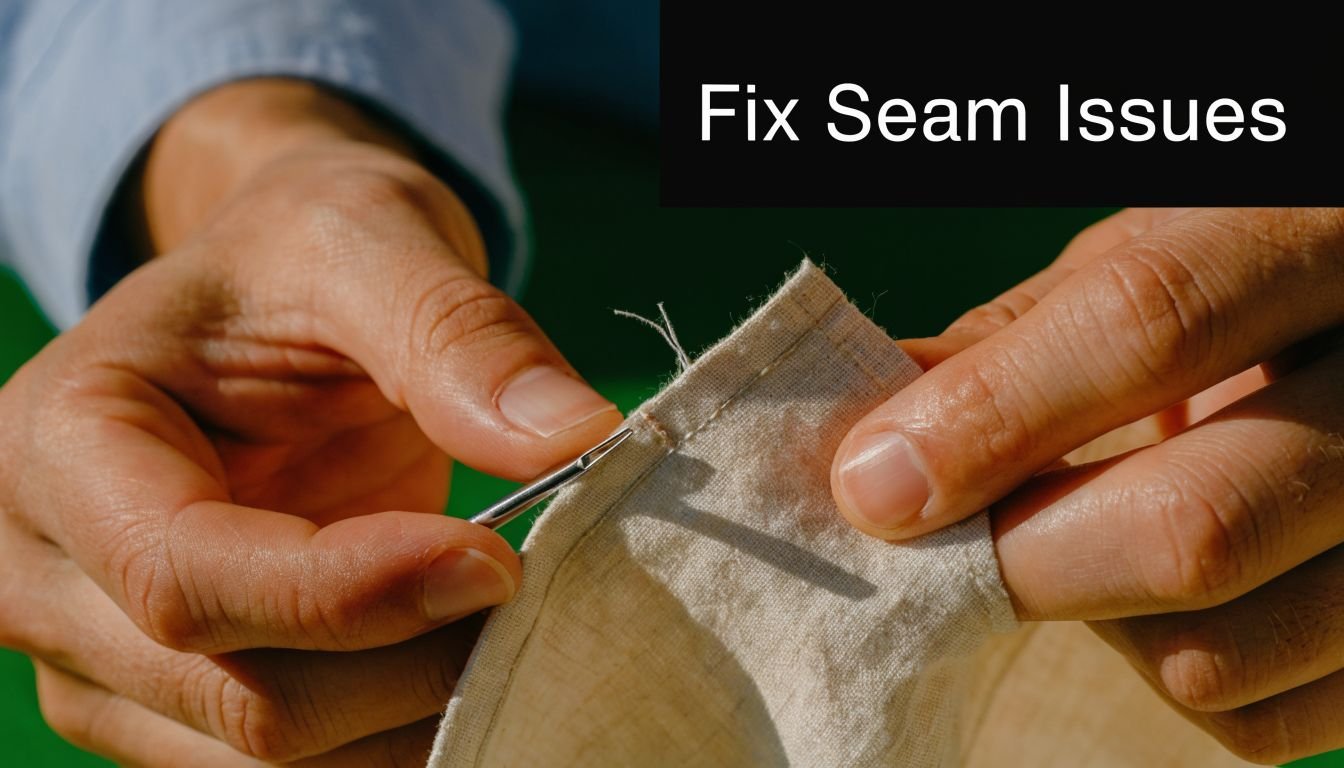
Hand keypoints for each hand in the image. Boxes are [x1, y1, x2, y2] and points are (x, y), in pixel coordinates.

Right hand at [0, 80, 620, 765]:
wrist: (279, 303)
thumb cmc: (305, 252)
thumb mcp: (372, 241)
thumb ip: (459, 335)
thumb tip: (577, 435)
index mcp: (63, 442)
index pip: (186, 577)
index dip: (354, 593)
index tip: (497, 561)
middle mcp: (48, 573)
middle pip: (239, 696)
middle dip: (413, 663)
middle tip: (537, 591)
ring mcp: (106, 661)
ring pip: (275, 763)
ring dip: (418, 714)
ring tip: (515, 625)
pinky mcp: (179, 706)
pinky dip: (403, 735)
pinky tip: (473, 665)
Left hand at [830, 208, 1343, 763]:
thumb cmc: (1233, 292)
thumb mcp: (1137, 269)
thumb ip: (1010, 344)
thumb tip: (865, 444)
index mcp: (1310, 237)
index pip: (1152, 322)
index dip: (992, 414)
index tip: (872, 484)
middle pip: (1198, 522)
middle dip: (1023, 557)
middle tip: (940, 550)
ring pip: (1221, 652)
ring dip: (1097, 619)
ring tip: (1078, 547)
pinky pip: (1261, 722)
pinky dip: (1171, 676)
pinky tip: (1159, 599)